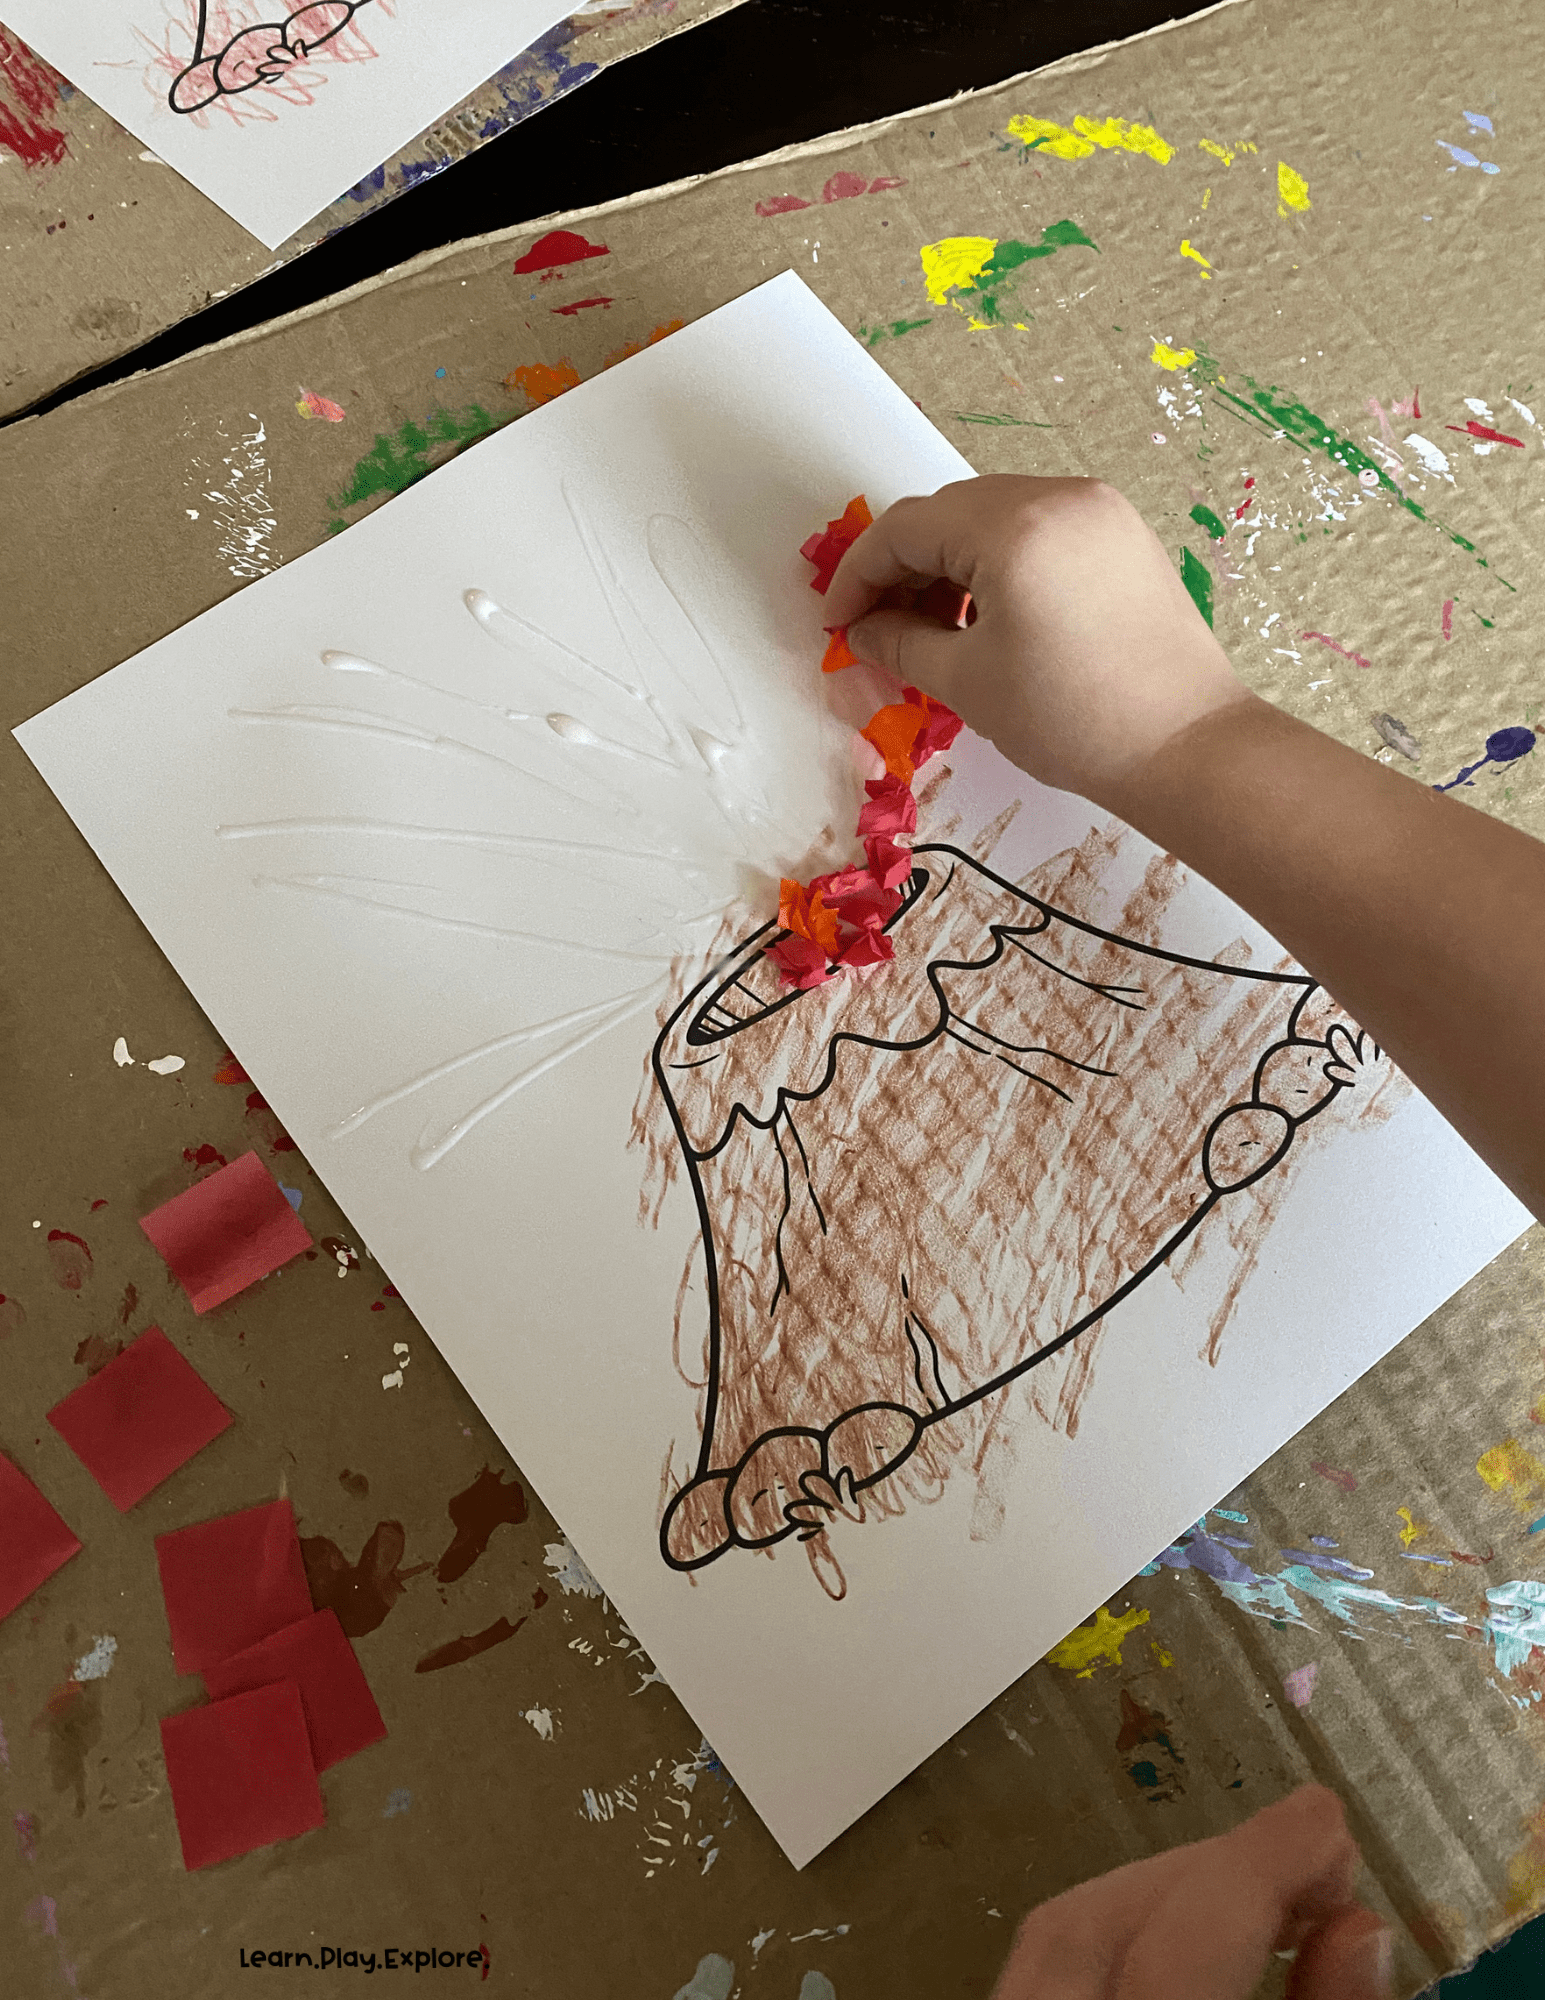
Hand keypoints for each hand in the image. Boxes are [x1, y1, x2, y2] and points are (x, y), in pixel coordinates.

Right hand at [823, 474, 1252, 807]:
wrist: (1185, 744)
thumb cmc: (1072, 720)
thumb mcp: (968, 682)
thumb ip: (900, 643)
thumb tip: (863, 630)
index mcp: (1013, 526)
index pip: (906, 528)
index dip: (859, 574)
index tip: (839, 622)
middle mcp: (1058, 497)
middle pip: (950, 513)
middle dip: (904, 567)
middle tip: (881, 629)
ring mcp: (1098, 510)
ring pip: (994, 516)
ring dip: (951, 564)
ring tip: (938, 632)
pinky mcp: (1123, 534)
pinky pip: (1039, 528)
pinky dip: (1000, 562)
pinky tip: (991, 619)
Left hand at [989, 1785, 1391, 1999]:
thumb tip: (1358, 1925)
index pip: (1181, 1947)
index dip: (1262, 1868)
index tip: (1327, 1819)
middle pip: (1095, 1922)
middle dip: (1211, 1876)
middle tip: (1308, 1868)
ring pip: (1052, 1933)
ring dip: (1159, 1894)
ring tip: (1256, 1902)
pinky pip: (1033, 1967)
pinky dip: (1109, 1935)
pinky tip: (1173, 1937)